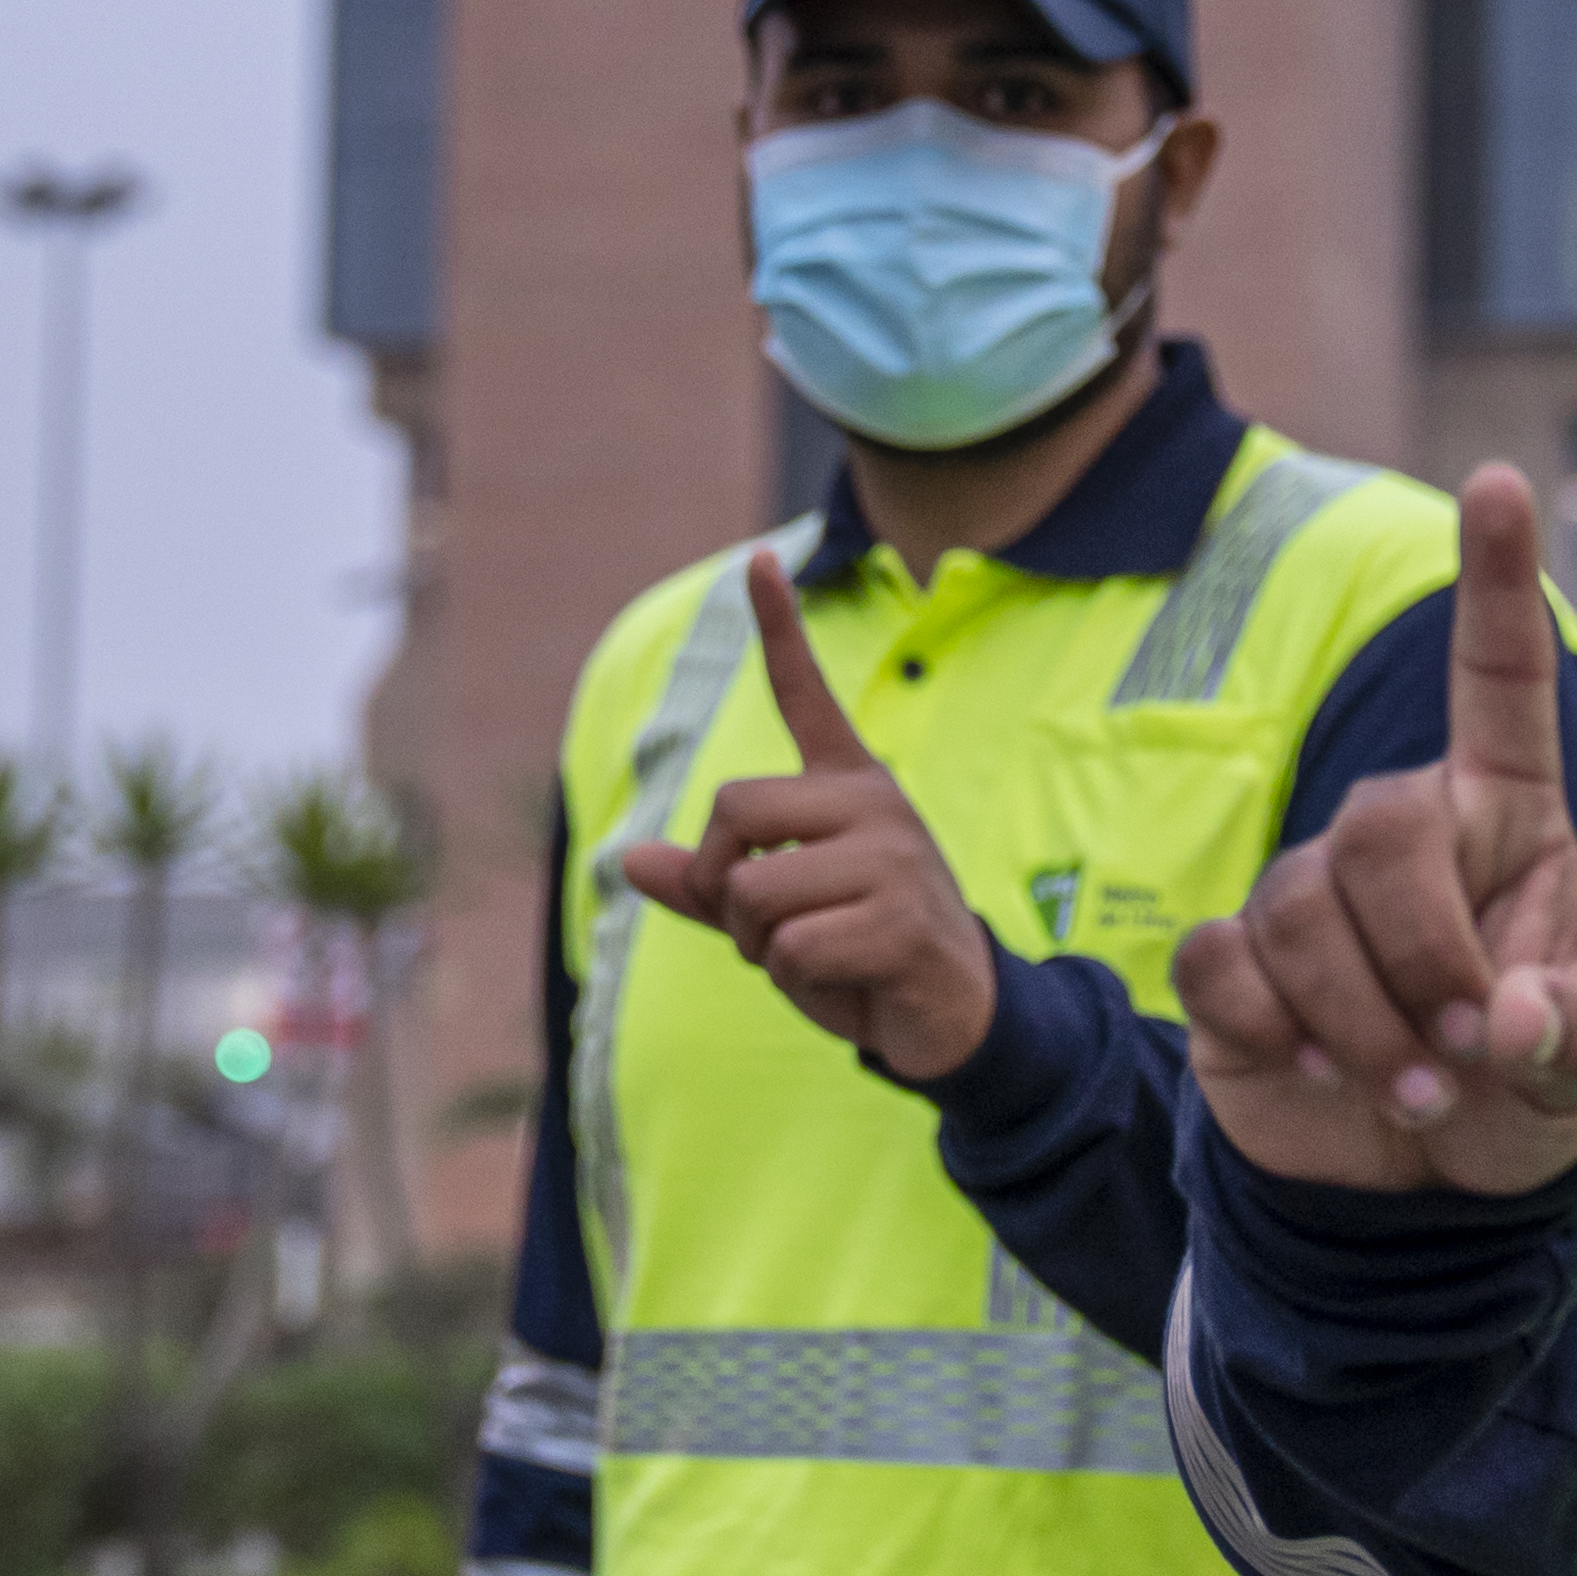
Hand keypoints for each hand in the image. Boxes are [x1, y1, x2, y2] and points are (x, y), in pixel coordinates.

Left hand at [618, 551, 998, 1080]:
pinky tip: (846, 979)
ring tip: (815, 954)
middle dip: (720, 885)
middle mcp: (873, 804)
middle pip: (732, 810)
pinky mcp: (900, 919)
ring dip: (757, 945)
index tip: (758, 561)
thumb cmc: (860, 950)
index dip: (778, 628)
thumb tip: (626, 860)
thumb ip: (708, 885)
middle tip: (765, 926)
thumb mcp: (779, 912)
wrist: (950, 1014)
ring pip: (751, 890)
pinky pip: (790, 947)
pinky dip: (796, 980)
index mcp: (848, 787)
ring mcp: (892, 856)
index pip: (804, 694)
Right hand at [1173, 462, 1576, 1196]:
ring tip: (1412, 1095)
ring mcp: (1307, 893)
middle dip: (1424, 955)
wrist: (1423, 1192)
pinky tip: (1318, 1078)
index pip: (1497, 683)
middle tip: (1459, 1055)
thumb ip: (1559, 1039)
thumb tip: (1507, 1022)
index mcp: (1506, 822)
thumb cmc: (1516, 1091)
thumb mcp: (1573, 1076)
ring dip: (1362, 1025)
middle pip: (1379, 827)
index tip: (1496, 484)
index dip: (1495, 585)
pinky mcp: (1233, 963)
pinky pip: (1221, 964)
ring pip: (1301, 912)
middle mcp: (1401, 836)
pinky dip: (1275, 1036)